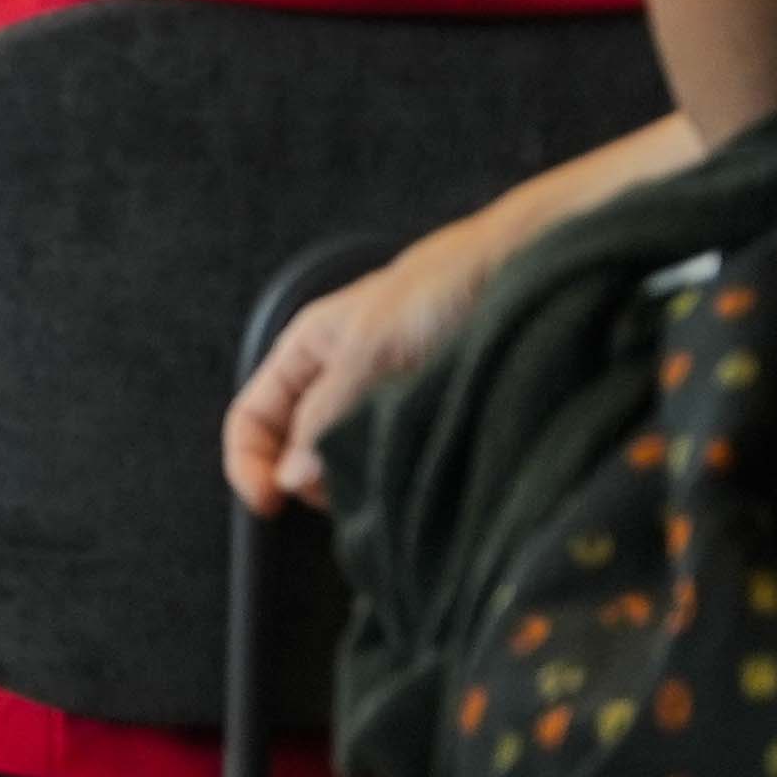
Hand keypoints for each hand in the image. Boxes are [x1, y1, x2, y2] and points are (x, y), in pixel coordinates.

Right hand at [223, 231, 490, 512]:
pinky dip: (398, 482)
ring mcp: (386, 404)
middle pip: (296, 449)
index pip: (252, 418)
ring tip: (386, 487)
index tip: (271, 504)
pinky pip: (396, 465)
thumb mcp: (369, 350)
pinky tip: (417, 483)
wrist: (528, 271)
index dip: (248, 462)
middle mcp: (340, 382)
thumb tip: (292, 482)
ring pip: (348, 462)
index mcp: (308, 352)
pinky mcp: (430, 423)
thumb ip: (325, 415)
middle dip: (309, 481)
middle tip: (342, 498)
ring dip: (359, 484)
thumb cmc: (441, 290)